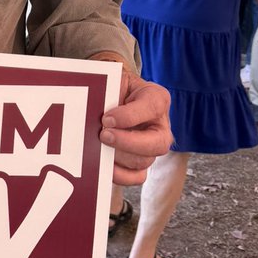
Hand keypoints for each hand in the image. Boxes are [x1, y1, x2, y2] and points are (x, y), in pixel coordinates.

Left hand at [99, 68, 171, 185]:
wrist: (109, 97)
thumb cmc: (113, 88)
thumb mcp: (113, 81)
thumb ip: (109, 90)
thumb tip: (97, 111)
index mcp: (157, 99)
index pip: (152, 107)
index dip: (129, 116)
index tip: (106, 118)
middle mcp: (160, 125)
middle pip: (157, 144)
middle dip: (126, 142)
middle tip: (103, 135)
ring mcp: (152, 146)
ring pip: (143, 161)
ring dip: (117, 156)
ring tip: (98, 146)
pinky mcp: (140, 163)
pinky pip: (137, 177)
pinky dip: (119, 174)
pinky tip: (103, 165)